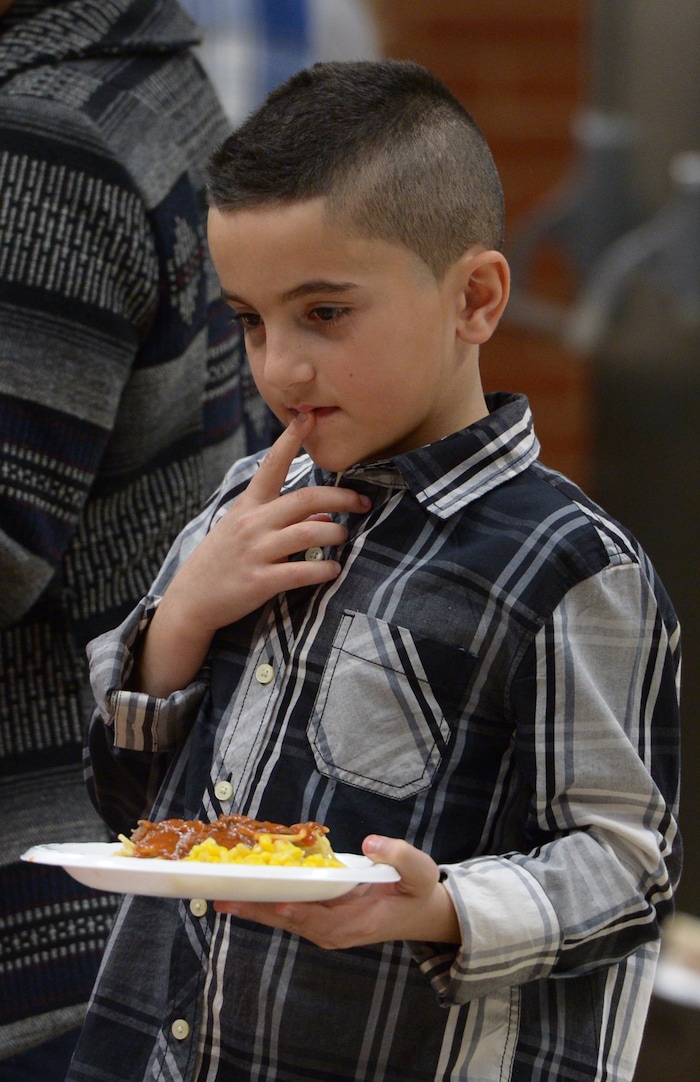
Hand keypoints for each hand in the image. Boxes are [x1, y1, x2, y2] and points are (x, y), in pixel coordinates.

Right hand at [136, 411, 370, 696]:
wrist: (191, 600)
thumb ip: (284, 521)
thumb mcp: (246, 532)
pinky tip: (333, 569)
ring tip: (343, 537)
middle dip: (340, 498)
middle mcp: (252, 523)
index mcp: (249, 506)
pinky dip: (324, 569)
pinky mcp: (259, 581)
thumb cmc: (223, 560)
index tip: (306, 417)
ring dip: (335, 533)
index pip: (272, 466)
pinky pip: (301, 571)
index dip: (290, 440)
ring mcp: (256, 552)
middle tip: (362, 503)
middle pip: (305, 499)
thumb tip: (325, 517)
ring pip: (308, 532)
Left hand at [214, 836, 460, 949]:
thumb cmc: (417, 890)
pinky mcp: (320, 922)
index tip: (275, 902)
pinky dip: (266, 906)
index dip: (297, 910)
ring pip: (285, 920)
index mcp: (358, 921)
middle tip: (224, 901)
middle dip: (259, 910)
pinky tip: (245, 897)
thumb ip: (398, 856)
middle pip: (292, 921)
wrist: (418, 912)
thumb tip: (371, 844)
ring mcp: (325, 930)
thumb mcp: (419, 870)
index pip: (322, 917)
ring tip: (223, 900)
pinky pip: (289, 915)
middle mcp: (335, 931)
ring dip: (255, 910)